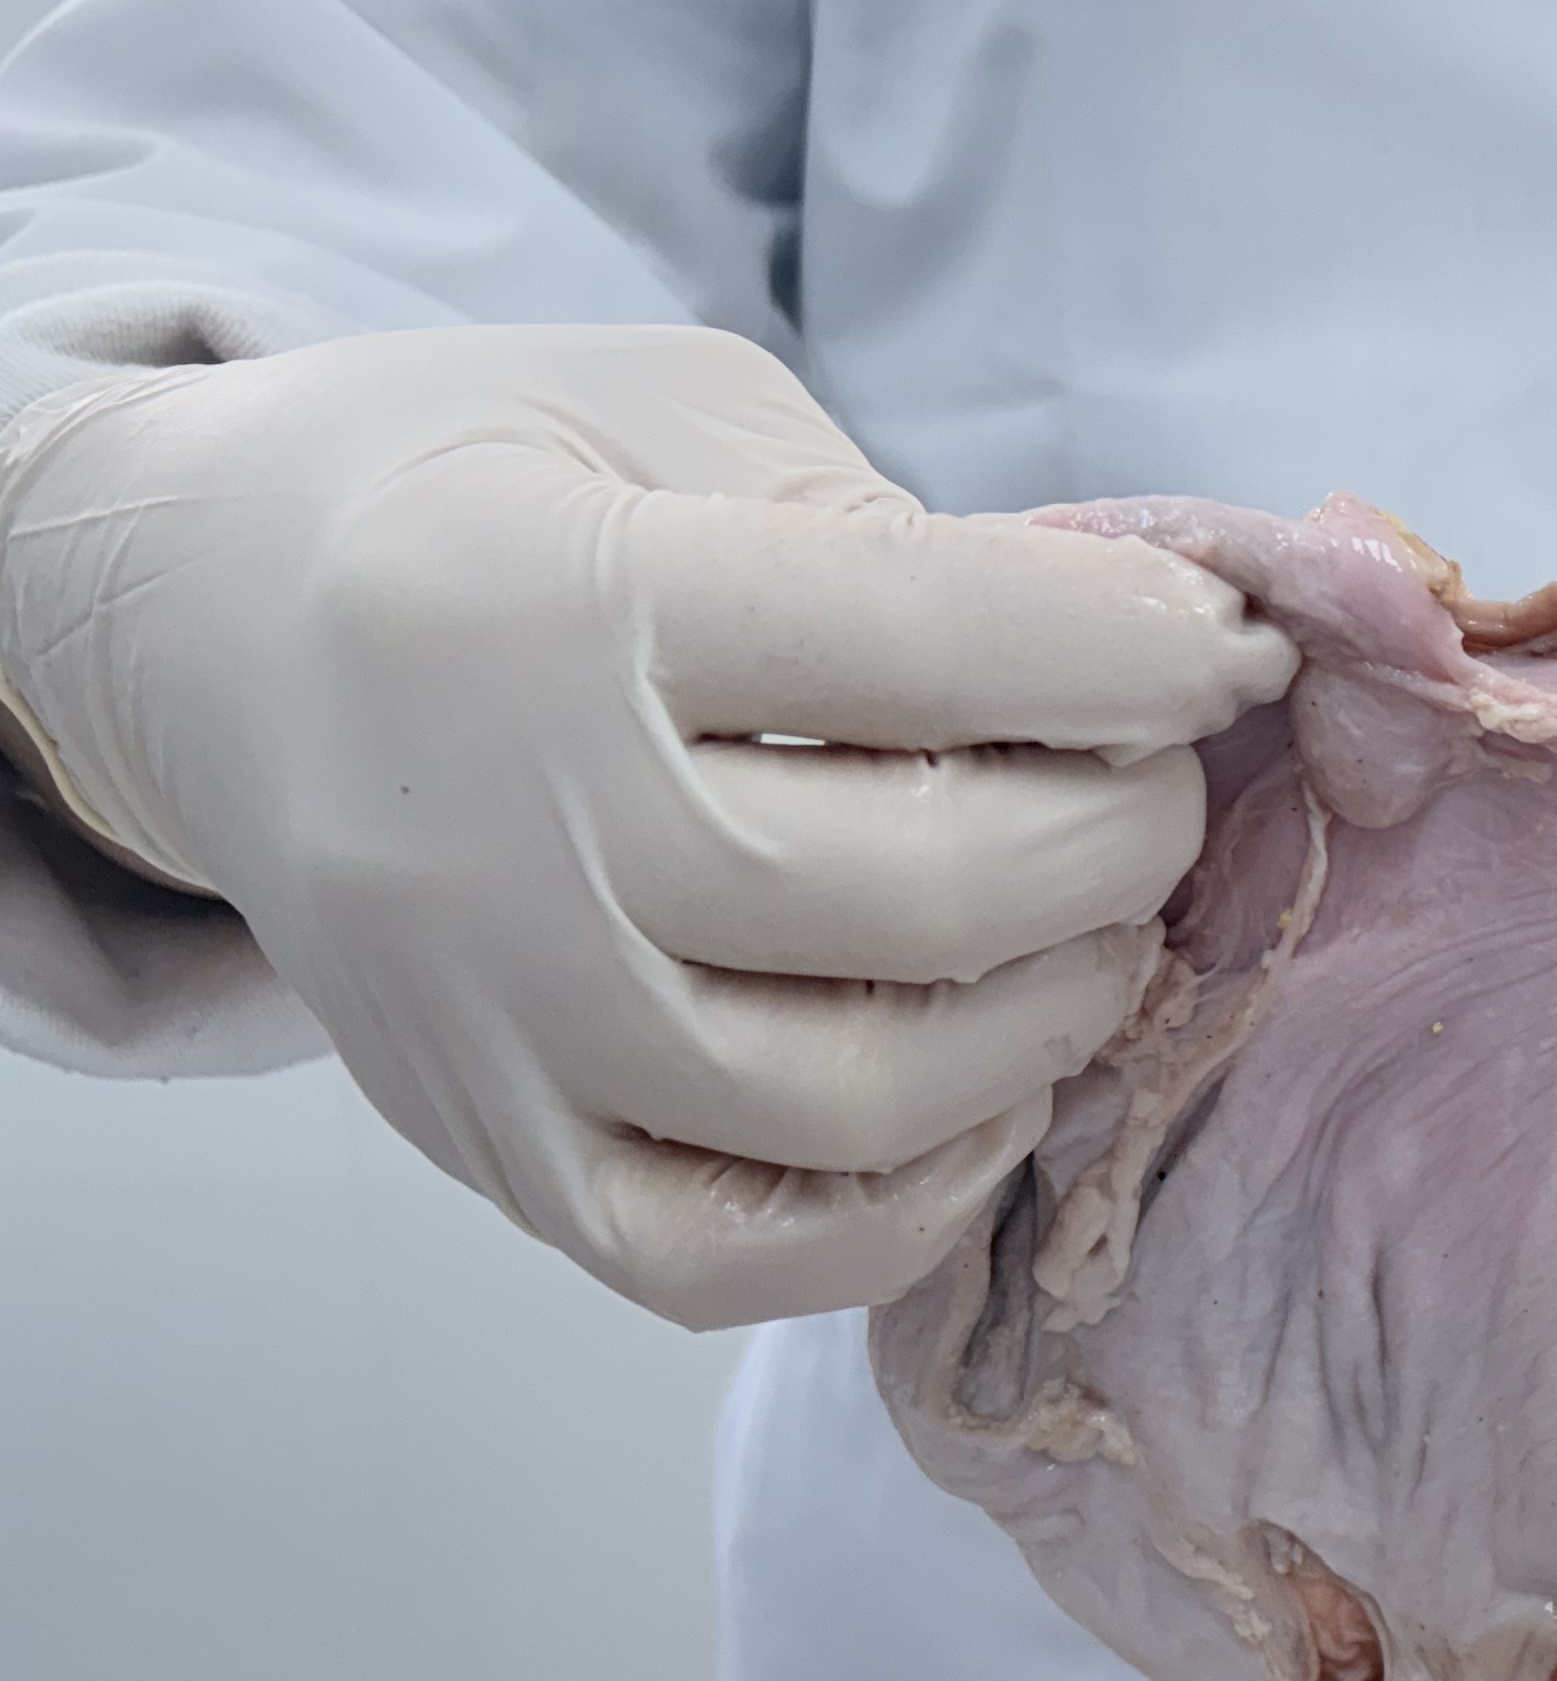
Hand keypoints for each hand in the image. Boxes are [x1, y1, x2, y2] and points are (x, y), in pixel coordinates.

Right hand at [0, 325, 1292, 1324]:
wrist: (208, 620)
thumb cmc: (490, 491)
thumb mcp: (681, 416)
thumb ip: (904, 538)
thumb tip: (1146, 665)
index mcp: (570, 603)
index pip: (931, 644)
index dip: (1138, 650)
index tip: (1224, 644)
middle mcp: (522, 839)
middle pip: (926, 898)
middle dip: (1122, 837)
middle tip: (1158, 780)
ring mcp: (500, 1025)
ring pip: (862, 1100)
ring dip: (1053, 1019)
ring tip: (1089, 927)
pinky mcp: (497, 1155)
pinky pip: (739, 1264)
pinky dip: (909, 1201)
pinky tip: (978, 1085)